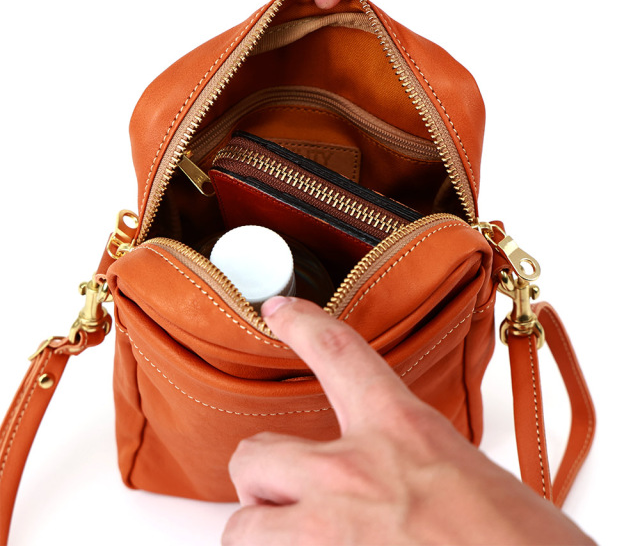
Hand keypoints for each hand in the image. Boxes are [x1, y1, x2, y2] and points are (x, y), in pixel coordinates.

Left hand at [222, 297, 592, 544]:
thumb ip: (418, 462)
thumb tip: (401, 477)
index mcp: (402, 429)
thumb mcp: (471, 475)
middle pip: (255, 454)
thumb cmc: (519, 541)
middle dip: (261, 477)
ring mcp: (328, 530)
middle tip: (286, 494)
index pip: (336, 350)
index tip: (280, 310)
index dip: (301, 323)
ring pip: (243, 524)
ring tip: (294, 538)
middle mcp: (353, 473)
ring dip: (261, 529)